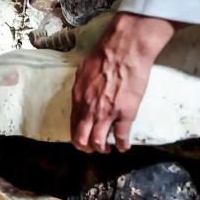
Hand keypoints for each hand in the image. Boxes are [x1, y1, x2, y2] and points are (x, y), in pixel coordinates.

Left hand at [71, 13, 174, 153]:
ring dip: (102, 149)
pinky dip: (122, 145)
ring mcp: (107, 113)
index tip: (82, 139)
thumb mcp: (82, 72)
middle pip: (82, 139)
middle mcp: (89, 110)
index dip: (77, 136)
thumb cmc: (104, 55)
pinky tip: (124, 148)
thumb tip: (82, 96)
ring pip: (99, 142)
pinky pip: (122, 136)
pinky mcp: (125, 114)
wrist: (124, 50)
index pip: (73, 126)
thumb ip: (81, 88)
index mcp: (78, 99)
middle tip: (92, 149)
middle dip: (86, 148)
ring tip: (107, 149)